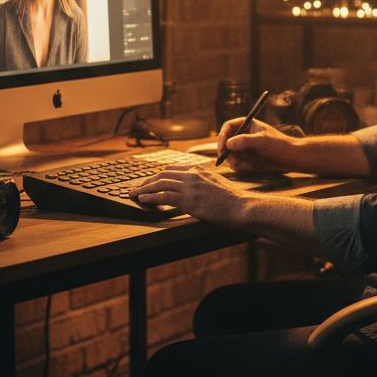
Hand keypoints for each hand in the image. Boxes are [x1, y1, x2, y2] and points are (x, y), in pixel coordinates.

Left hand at [129, 166, 249, 225]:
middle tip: (138, 187)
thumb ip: (206, 183)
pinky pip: (163, 196)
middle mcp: (193, 175)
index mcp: (200, 170)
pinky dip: (150, 197)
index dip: (159, 175)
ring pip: (160, 184)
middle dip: (148, 181)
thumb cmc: (234, 200)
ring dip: (144, 189)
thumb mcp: (219, 185)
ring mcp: (190, 186)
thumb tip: (199, 190)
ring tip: (134, 194)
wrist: (242, 207)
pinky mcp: (189, 200)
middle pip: (163, 174)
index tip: (152, 181)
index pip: (173, 169)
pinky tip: (143, 200)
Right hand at [217, 116, 296, 172]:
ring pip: (230, 155)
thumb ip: (244, 141)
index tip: (222, 147)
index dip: (222, 136)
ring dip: (233, 161)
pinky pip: (236, 164)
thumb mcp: (262, 141)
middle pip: (225, 142)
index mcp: (247, 125)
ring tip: (245, 165)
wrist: (291, 159)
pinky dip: (240, 167)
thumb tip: (228, 144)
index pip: (228, 127)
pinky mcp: (247, 159)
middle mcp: (243, 135)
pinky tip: (251, 168)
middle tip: (229, 160)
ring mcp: (244, 148)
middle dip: (226, 152)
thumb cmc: (279, 145)